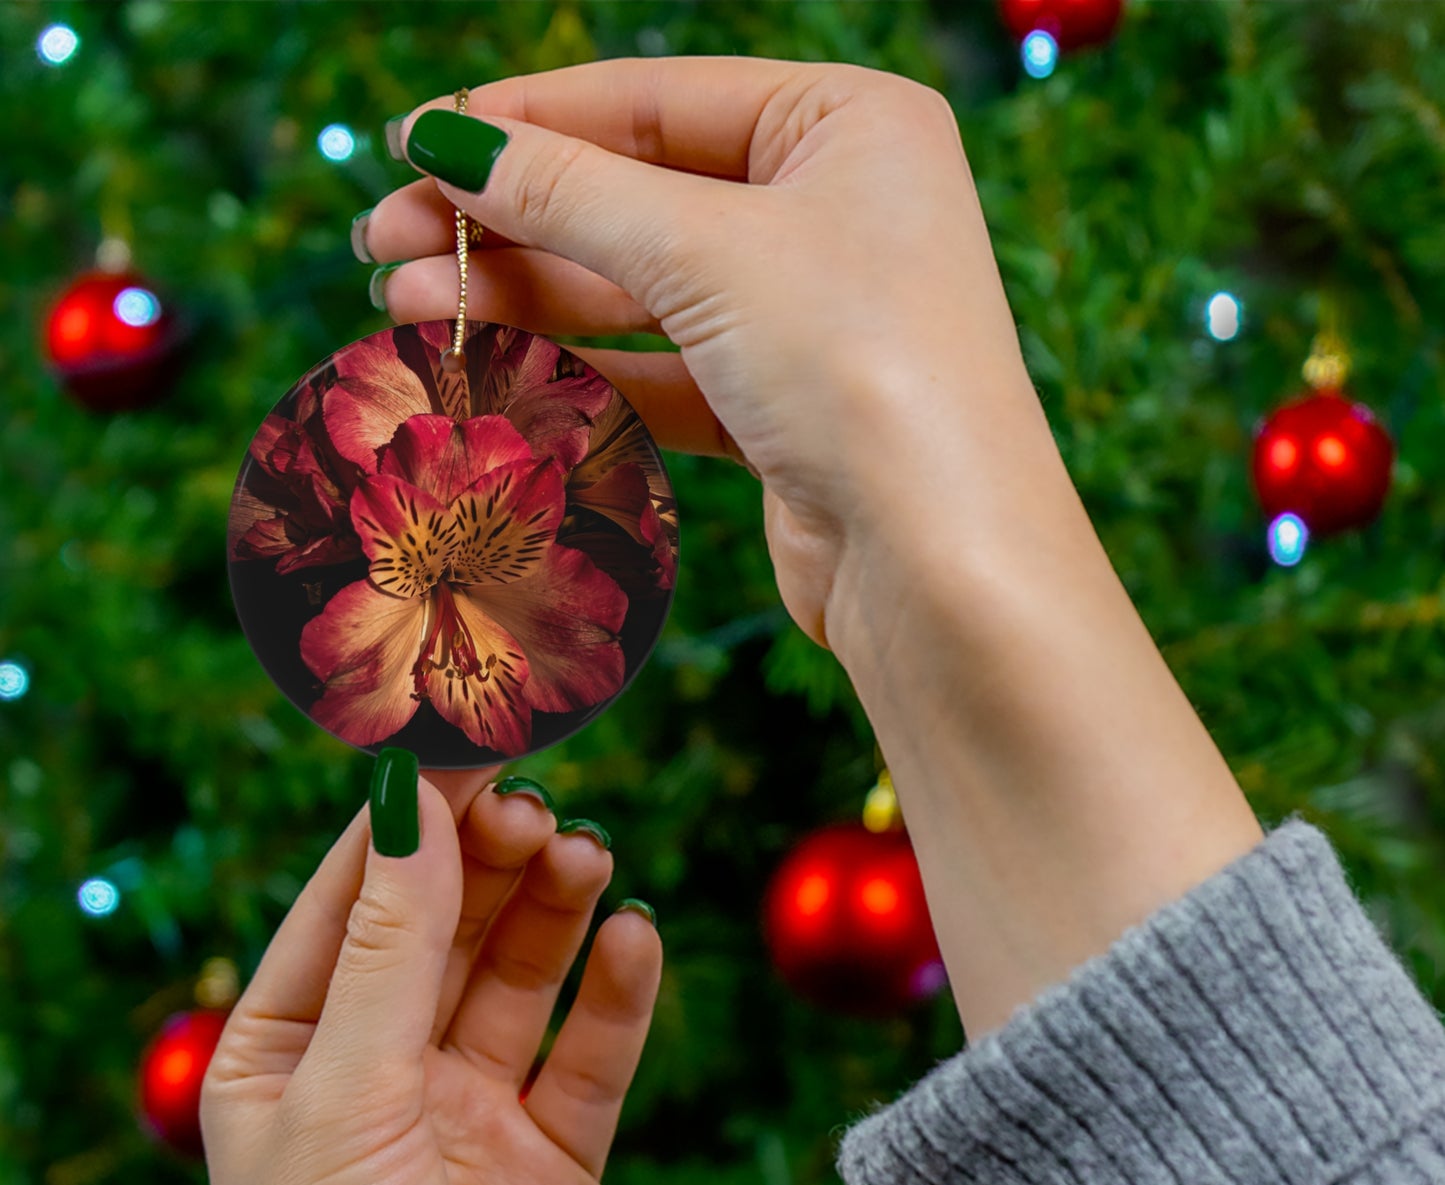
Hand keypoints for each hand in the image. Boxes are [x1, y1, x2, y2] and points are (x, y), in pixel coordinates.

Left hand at [201, 762, 661, 1184]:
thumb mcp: (346, 1095)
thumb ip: (391, 946)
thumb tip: (411, 800)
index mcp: (288, 1053)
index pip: (353, 901)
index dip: (410, 822)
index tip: (469, 744)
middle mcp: (379, 1073)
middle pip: (447, 927)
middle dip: (491, 863)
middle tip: (541, 808)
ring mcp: (469, 1114)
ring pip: (522, 978)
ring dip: (556, 912)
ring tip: (589, 858)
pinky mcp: (552, 1160)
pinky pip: (591, 1055)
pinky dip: (618, 995)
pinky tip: (636, 940)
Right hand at [361, 56, 1051, 654]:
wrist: (938, 562)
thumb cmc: (857, 367)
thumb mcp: (705, 251)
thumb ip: (569, 192)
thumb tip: (447, 140)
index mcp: (847, 124)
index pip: (654, 100)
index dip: (525, 120)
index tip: (412, 142)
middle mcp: (834, 209)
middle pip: (637, 195)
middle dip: (508, 219)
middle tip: (383, 241)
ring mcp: (809, 315)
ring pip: (640, 288)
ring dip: (525, 296)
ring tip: (404, 305)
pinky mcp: (783, 409)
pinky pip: (662, 369)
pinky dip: (580, 369)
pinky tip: (491, 365)